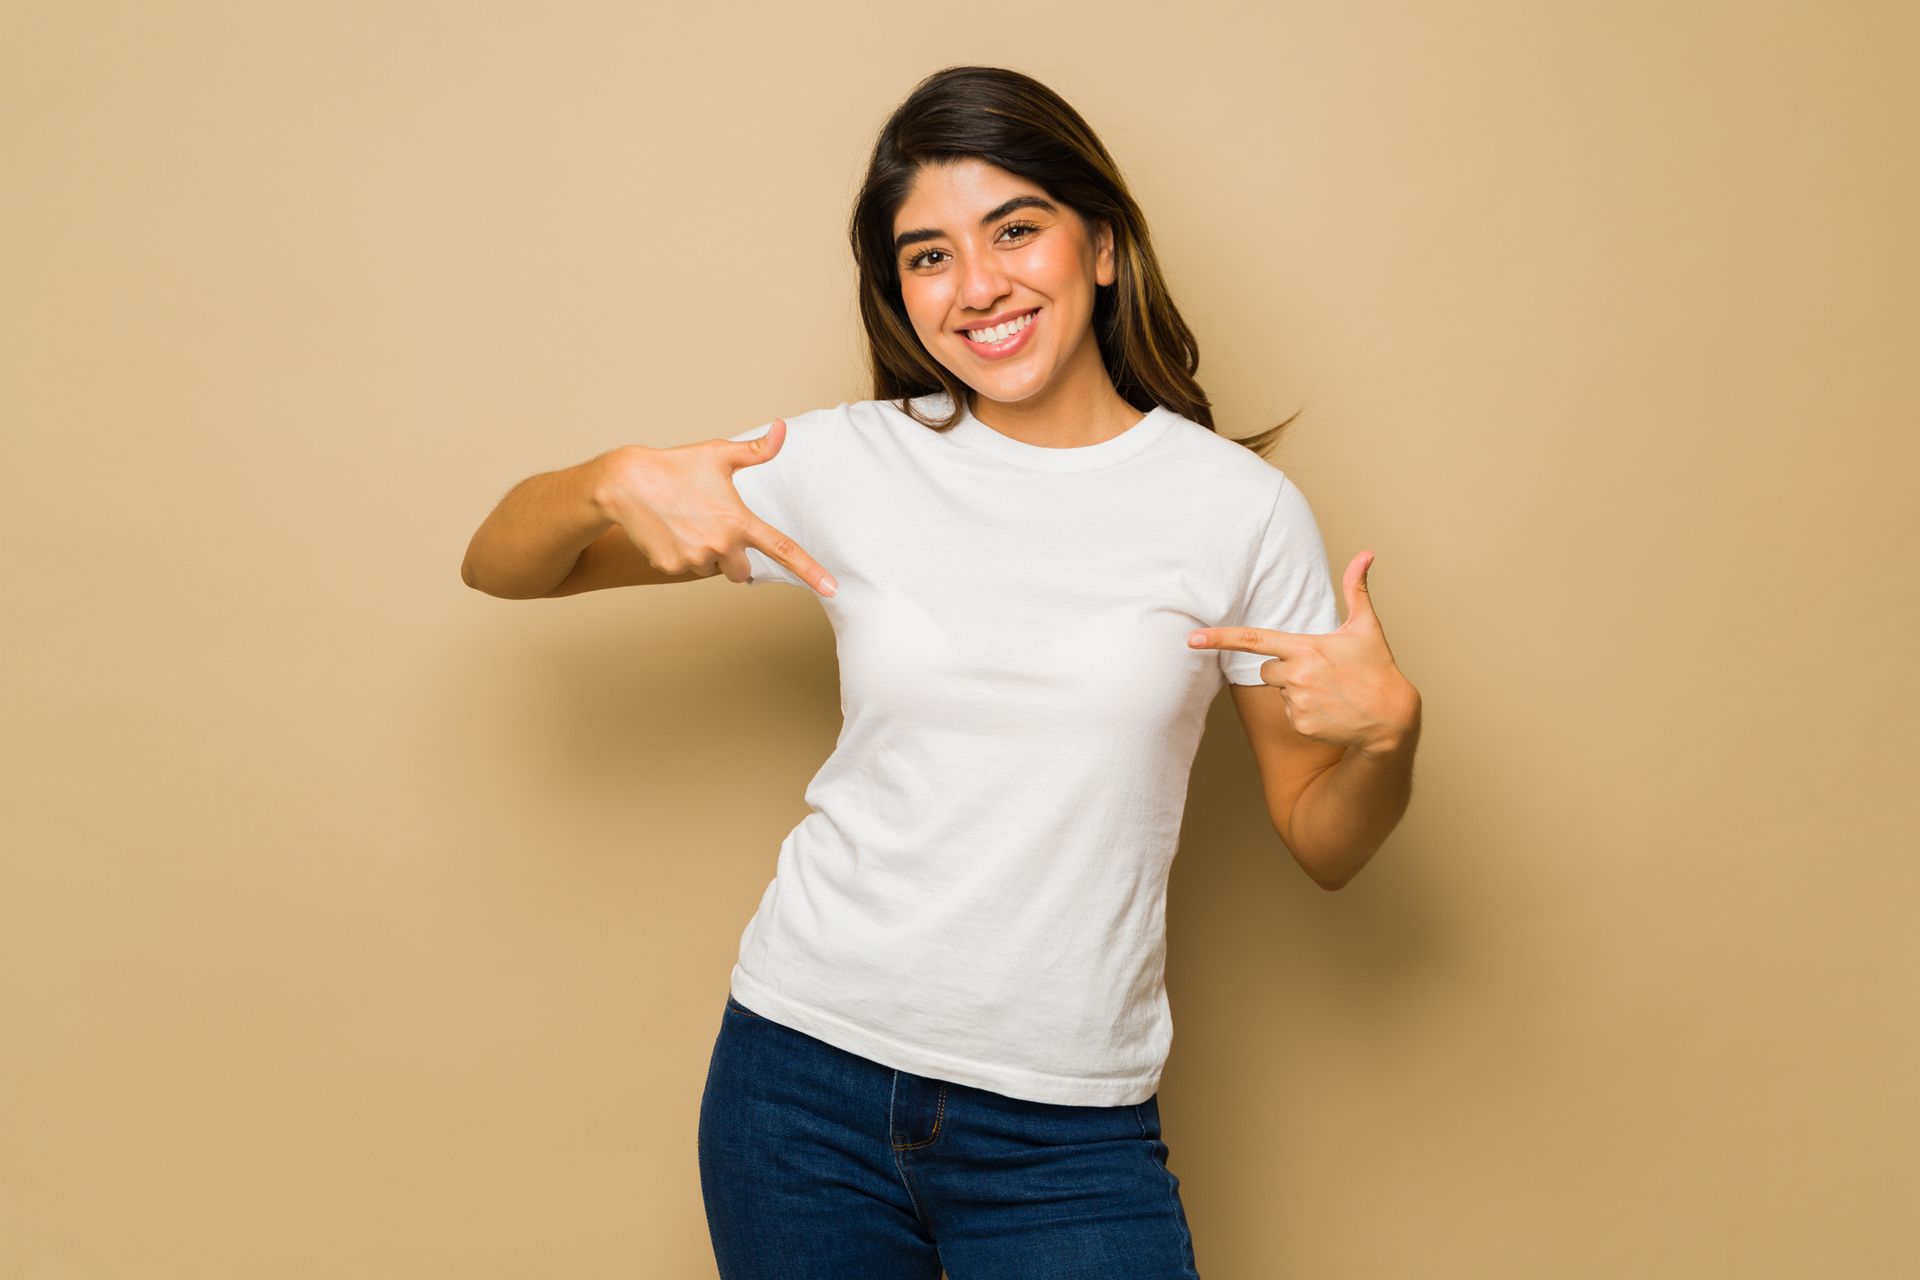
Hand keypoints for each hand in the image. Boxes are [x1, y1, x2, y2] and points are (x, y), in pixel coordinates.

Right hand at [593, 419, 837, 595]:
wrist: (625, 483)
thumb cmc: (676, 465)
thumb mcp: (719, 454)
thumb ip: (757, 450)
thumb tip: (782, 429)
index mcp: (738, 521)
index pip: (783, 550)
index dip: (811, 571)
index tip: (832, 589)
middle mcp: (719, 545)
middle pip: (743, 572)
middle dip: (735, 558)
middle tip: (713, 528)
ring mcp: (694, 560)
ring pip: (713, 570)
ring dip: (707, 555)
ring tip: (686, 524)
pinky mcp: (670, 568)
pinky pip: (687, 570)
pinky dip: (682, 555)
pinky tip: (669, 531)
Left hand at [1188, 551, 1418, 754]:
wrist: (1391, 718)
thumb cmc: (1377, 668)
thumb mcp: (1366, 627)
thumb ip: (1357, 589)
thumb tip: (1366, 553)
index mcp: (1305, 648)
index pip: (1252, 639)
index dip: (1218, 638)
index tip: (1191, 639)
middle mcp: (1296, 675)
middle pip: (1266, 669)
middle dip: (1285, 668)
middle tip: (1320, 673)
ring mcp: (1296, 703)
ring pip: (1279, 691)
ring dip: (1297, 690)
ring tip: (1330, 692)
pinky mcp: (1299, 725)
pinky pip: (1289, 713)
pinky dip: (1305, 712)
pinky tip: (1330, 711)